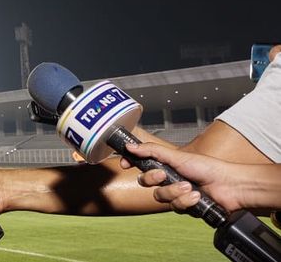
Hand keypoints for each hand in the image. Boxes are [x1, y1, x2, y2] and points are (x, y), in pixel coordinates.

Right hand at [119, 142, 241, 212]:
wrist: (229, 186)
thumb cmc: (207, 167)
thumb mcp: (177, 156)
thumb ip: (152, 151)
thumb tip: (130, 146)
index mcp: (165, 163)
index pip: (141, 163)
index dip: (131, 163)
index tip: (124, 163)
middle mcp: (168, 178)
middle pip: (146, 182)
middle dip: (155, 179)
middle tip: (164, 174)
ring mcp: (175, 193)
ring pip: (160, 196)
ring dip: (174, 191)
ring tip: (189, 187)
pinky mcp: (184, 206)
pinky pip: (175, 206)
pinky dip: (186, 201)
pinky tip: (196, 196)